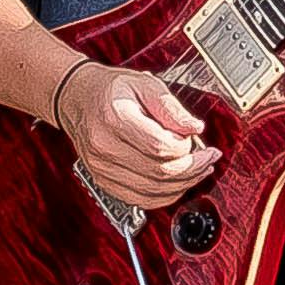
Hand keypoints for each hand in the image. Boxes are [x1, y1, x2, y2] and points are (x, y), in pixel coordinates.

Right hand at [52, 60, 214, 210]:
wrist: (77, 97)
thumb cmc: (111, 90)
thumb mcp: (145, 84)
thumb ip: (172, 107)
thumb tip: (195, 128)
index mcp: (114, 118)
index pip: (160, 147)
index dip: (186, 149)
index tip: (199, 142)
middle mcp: (104, 146)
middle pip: (158, 173)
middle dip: (191, 169)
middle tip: (207, 159)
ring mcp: (100, 167)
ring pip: (151, 191)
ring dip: (181, 185)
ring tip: (198, 171)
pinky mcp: (102, 180)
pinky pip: (138, 199)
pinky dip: (163, 196)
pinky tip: (177, 184)